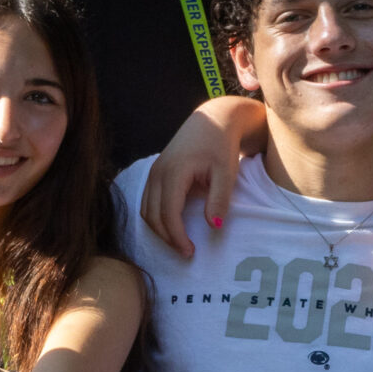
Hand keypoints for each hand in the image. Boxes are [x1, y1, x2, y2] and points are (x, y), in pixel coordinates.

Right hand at [140, 98, 265, 257]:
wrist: (215, 119)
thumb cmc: (222, 145)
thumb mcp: (226, 173)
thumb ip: (219, 200)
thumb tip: (213, 227)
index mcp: (174, 172)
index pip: (168, 214)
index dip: (177, 237)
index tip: (191, 252)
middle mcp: (157, 172)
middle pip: (152, 215)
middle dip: (167, 237)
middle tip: (187, 252)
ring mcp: (153, 171)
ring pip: (146, 210)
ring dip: (159, 229)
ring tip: (180, 241)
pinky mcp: (155, 172)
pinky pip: (147, 201)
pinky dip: (156, 217)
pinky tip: (172, 226)